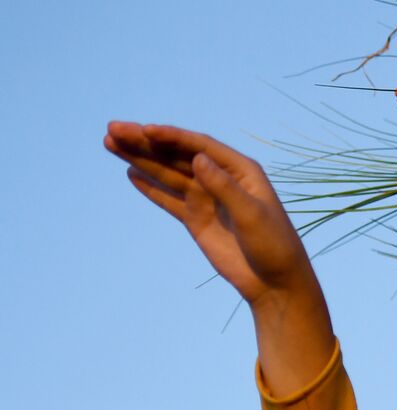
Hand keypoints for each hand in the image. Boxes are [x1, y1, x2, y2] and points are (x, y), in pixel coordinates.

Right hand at [104, 122, 313, 307]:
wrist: (274, 281)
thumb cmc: (273, 244)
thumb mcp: (251, 215)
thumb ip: (224, 187)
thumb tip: (197, 158)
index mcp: (241, 170)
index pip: (200, 146)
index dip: (171, 137)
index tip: (143, 129)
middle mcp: (222, 179)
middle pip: (178, 156)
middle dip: (146, 142)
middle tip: (112, 129)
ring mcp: (206, 199)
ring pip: (168, 174)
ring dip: (141, 160)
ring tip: (110, 144)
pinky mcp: (196, 219)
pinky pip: (169, 199)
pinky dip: (150, 187)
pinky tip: (131, 173)